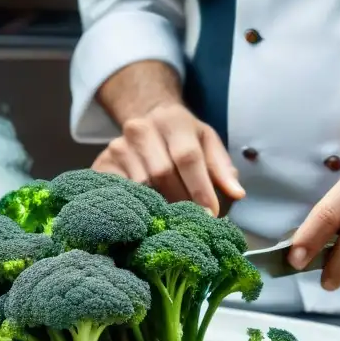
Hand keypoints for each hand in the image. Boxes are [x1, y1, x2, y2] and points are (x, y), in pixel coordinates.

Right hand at [92, 103, 244, 213]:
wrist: (145, 121)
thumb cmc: (181, 137)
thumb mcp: (206, 142)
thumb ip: (222, 168)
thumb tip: (236, 194)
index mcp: (172, 120)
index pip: (187, 156)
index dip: (200, 188)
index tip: (210, 213)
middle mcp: (141, 128)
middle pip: (163, 173)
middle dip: (182, 200)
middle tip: (193, 220)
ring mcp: (118, 145)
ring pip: (142, 185)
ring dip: (160, 205)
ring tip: (174, 218)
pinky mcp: (103, 163)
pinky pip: (122, 191)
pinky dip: (137, 206)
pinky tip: (149, 214)